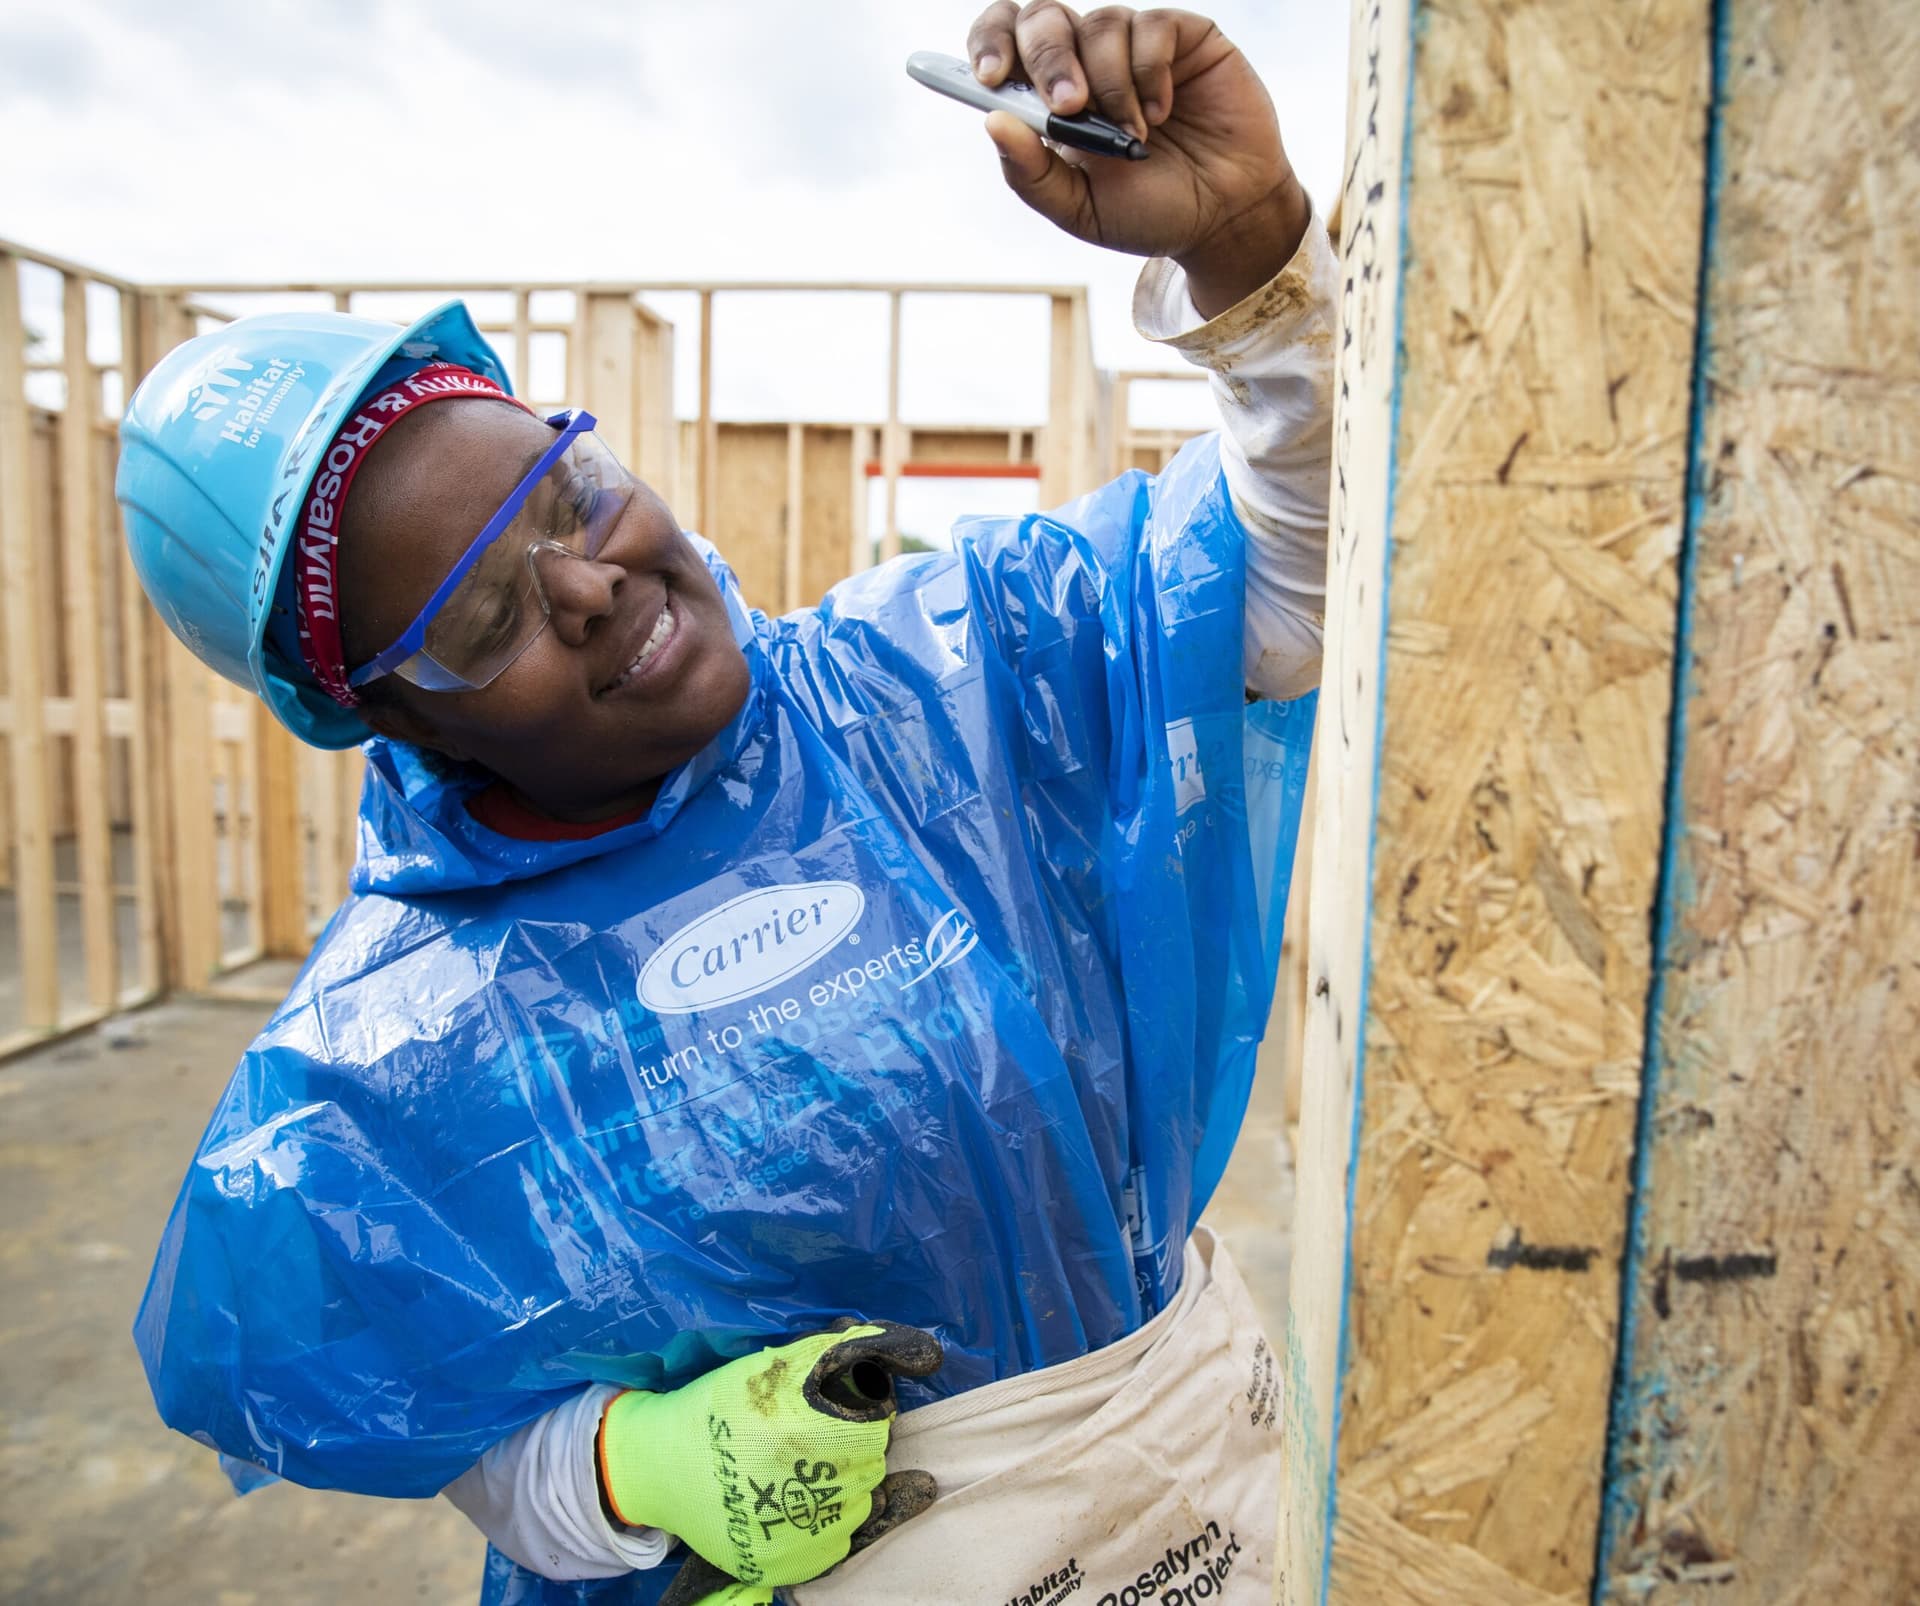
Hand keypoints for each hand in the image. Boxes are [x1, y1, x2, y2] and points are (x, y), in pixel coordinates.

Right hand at [599, 1322, 943, 1599]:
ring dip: (846, 1481)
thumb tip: (930, 1354)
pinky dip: (832, 1517)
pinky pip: (843, 1538)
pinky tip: (801, 1498)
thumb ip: (853, 1351)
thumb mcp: (781, 1363)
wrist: (662, 1465)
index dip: (858, 1409)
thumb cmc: (723, 1404)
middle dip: (853, 1443)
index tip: (827, 1407)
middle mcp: (805, 1486)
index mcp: (802, 1428)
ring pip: (864, 1501)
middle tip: (807, 1437)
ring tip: (800, 1467)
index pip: (877, 1420)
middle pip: (873, 1459)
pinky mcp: (791, 1566)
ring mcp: (801, 1534)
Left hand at [967, 3, 1310, 316]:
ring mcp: (1133, 45)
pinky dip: (1150, 73)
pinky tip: (1161, 111)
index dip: (990, 44)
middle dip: (1049, 59)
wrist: (1221, 218)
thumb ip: (1032, 173)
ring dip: (1111, 85)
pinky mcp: (1182, 37)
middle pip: (1043, 18)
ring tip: (1133, 135)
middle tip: (1069, 107)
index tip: (990, 78)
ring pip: (1100, 25)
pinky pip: (1152, 26)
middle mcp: (1085, 60)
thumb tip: (993, 123)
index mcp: (1047, 96)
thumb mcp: (1079, 209)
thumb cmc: (1147, 212)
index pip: (1003, 40)